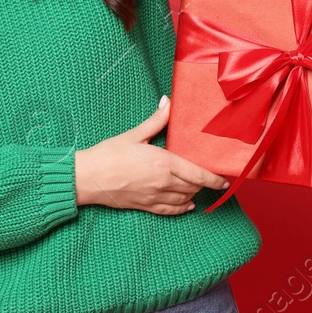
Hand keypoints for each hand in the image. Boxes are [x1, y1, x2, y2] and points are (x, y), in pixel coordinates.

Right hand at [74, 95, 229, 214]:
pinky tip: (187, 205)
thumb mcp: (134, 134)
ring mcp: (155, 196)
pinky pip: (170, 210)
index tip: (224, 181)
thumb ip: (156, 120)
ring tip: (199, 188)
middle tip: (213, 180)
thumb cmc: (108, 154)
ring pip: (184, 199)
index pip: (198, 174)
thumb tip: (168, 102)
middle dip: (205, 184)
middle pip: (193, 187)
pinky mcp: (145, 206)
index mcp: (164, 162)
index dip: (214, 179)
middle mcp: (163, 182)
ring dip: (194, 194)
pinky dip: (182, 208)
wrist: (87, 178)